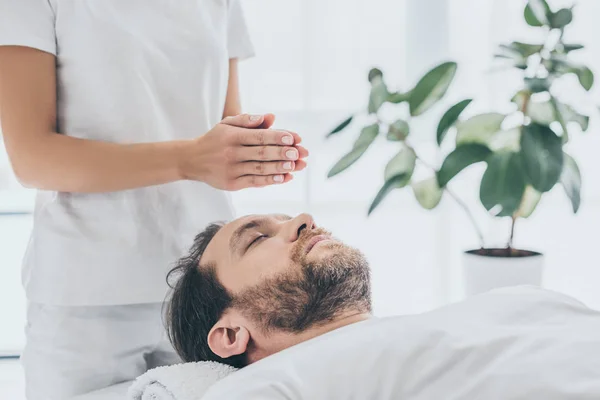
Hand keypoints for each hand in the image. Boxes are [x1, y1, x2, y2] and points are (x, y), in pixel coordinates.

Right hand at [181, 114, 308, 190]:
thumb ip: (249, 120)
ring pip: (260, 169)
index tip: (294, 137)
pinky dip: (271, 180)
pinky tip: (285, 177)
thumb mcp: (227, 124)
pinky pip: (255, 182)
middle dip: (283, 153)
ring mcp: (232, 170)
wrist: (192, 160)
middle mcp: (231, 153)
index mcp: (232, 136)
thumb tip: (271, 117)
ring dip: (280, 168)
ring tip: (296, 165)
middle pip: (261, 153)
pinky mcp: (232, 184)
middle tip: (300, 152)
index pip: (258, 136)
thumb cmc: (215, 139)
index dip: (277, 137)